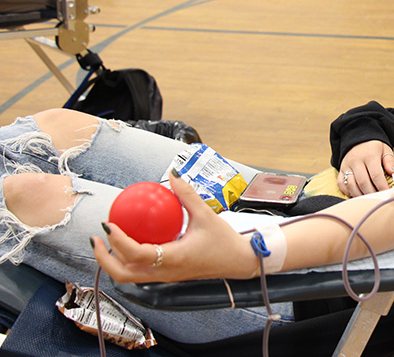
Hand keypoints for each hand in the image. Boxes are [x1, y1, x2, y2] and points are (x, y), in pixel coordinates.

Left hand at [92, 173, 257, 282]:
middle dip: (104, 259)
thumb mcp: (206, 215)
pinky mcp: (167, 276)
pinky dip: (129, 259)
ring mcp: (165, 277)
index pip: (137, 253)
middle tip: (97, 238)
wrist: (238, 262)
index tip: (109, 224)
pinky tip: (131, 241)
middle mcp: (165, 272)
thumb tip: (173, 173)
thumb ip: (187, 194)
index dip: (118, 240)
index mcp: (173, 259)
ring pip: (129, 276)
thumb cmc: (224, 241)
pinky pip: (141, 271)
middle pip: (123, 274)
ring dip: (114, 261)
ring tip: (107, 242)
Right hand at [338, 140, 393, 196]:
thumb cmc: (374, 147)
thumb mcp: (385, 149)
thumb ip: (390, 161)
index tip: (387, 194)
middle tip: (379, 199)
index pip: (376, 175)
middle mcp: (355, 161)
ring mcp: (346, 166)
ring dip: (360, 195)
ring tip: (369, 199)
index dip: (382, 186)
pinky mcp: (340, 170)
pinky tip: (357, 194)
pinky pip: (341, 184)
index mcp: (369, 155)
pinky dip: (348, 192)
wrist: (357, 138)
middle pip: (363, 182)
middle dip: (372, 194)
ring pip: (351, 185)